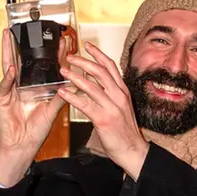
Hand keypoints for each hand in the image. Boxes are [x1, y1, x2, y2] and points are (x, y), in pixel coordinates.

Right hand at [0, 29, 66, 186]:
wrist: (23, 147)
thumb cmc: (36, 130)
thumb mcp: (52, 110)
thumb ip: (62, 96)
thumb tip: (77, 83)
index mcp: (34, 87)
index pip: (44, 66)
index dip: (53, 54)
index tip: (63, 40)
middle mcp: (22, 86)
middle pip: (23, 61)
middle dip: (23, 45)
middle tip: (25, 28)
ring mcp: (11, 92)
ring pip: (9, 68)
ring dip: (8, 53)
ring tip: (8, 37)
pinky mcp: (3, 101)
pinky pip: (5, 88)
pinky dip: (7, 78)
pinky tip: (11, 68)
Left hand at [57, 42, 148, 178]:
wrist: (133, 150)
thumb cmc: (126, 132)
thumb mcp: (122, 108)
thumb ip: (111, 95)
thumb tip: (97, 85)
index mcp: (123, 92)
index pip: (110, 67)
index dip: (98, 54)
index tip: (88, 45)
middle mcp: (118, 96)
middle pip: (100, 72)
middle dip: (84, 61)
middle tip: (70, 56)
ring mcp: (111, 107)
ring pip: (92, 85)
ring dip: (75, 76)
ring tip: (63, 70)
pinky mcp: (103, 119)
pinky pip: (85, 104)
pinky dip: (72, 97)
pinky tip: (63, 92)